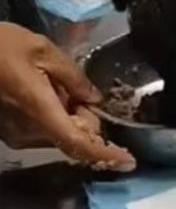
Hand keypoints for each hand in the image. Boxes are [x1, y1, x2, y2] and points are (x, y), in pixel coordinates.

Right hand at [0, 23, 134, 171]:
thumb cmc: (0, 47)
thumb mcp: (43, 50)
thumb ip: (73, 77)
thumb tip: (94, 100)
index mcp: (39, 110)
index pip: (78, 143)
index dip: (105, 155)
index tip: (128, 161)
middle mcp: (28, 131)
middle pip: (72, 138)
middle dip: (88, 122)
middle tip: (82, 91)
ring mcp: (16, 135)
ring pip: (59, 135)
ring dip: (72, 119)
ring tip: (61, 85)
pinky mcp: (9, 132)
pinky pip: (44, 131)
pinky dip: (57, 118)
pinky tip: (51, 92)